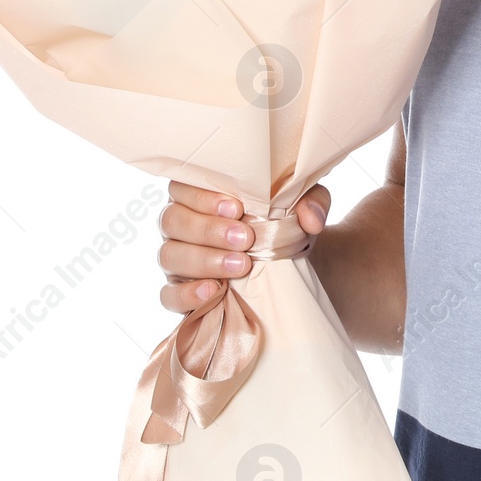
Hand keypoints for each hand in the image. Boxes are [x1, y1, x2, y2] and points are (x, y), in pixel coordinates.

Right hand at [157, 181, 330, 315]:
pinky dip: (187, 294)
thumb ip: (311, 200)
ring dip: (204, 260)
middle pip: (172, 220)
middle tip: (246, 239)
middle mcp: (180, 222)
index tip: (237, 207)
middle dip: (208, 230)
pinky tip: (213, 291)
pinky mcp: (179, 290)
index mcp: (199, 192)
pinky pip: (168, 294)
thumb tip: (310, 219)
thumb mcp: (302, 203)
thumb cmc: (283, 220)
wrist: (290, 261)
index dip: (203, 197)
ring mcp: (176, 257)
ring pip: (169, 255)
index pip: (182, 186)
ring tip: (241, 266)